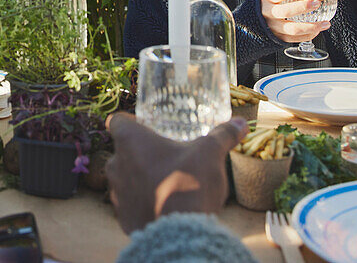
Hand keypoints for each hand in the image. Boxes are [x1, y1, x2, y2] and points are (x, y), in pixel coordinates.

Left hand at [105, 112, 247, 233]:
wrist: (180, 234)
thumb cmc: (190, 184)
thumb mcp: (210, 153)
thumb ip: (223, 135)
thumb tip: (241, 123)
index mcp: (130, 141)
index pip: (117, 121)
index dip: (129, 121)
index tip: (145, 126)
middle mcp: (116, 165)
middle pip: (122, 151)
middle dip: (140, 152)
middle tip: (164, 156)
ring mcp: (117, 193)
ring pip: (125, 178)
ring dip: (140, 178)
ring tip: (166, 182)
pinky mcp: (123, 217)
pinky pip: (130, 204)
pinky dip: (143, 202)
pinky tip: (162, 205)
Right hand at [261, 0, 330, 42]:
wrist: (254, 19)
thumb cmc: (269, 4)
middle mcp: (269, 14)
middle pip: (287, 11)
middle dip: (304, 7)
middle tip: (317, 3)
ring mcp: (273, 27)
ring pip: (293, 29)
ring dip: (311, 26)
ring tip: (324, 23)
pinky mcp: (278, 38)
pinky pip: (295, 39)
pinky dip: (308, 35)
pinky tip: (317, 30)